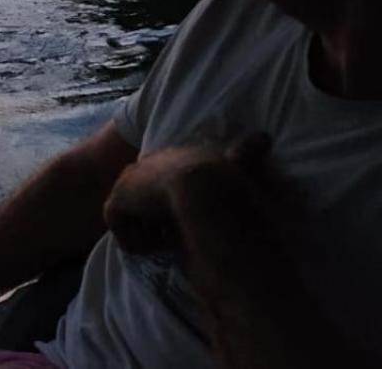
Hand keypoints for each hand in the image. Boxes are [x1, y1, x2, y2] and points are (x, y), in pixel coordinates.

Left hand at [103, 133, 269, 255]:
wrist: (207, 192)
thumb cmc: (229, 182)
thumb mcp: (240, 165)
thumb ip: (248, 152)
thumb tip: (265, 136)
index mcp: (175, 154)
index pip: (167, 179)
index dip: (176, 202)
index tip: (192, 219)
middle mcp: (149, 161)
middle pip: (145, 195)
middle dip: (159, 217)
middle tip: (179, 234)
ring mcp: (130, 179)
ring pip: (133, 213)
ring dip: (150, 231)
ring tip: (171, 240)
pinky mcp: (117, 199)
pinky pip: (120, 228)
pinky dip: (139, 242)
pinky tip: (160, 243)